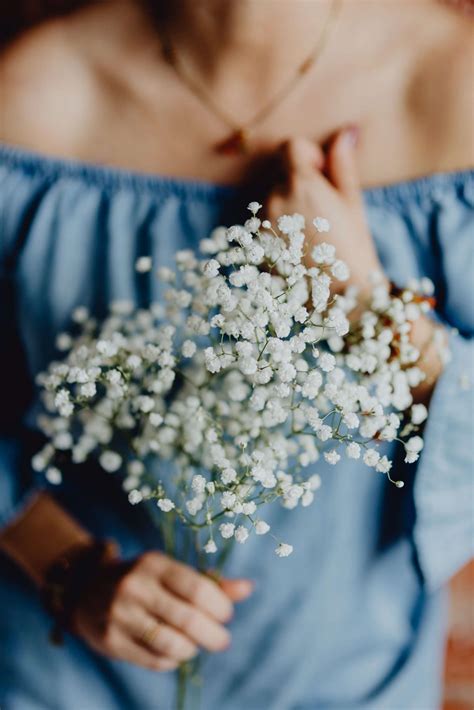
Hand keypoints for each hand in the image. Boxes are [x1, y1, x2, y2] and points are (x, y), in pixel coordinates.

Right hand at [73, 551, 252, 670]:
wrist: (85, 590)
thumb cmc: (144, 581)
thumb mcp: (171, 572)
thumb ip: (209, 582)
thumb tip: (249, 588)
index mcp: (153, 564)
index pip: (196, 587)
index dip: (219, 606)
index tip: (227, 615)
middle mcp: (135, 587)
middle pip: (187, 618)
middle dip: (213, 634)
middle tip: (222, 640)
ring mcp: (120, 615)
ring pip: (171, 643)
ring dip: (193, 649)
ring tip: (196, 645)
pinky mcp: (110, 642)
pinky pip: (153, 660)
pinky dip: (172, 660)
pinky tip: (175, 653)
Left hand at [266, 128, 386, 295]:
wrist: (340, 296)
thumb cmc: (352, 248)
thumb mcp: (352, 203)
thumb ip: (343, 164)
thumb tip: (345, 132)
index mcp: (300, 183)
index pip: (291, 147)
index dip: (308, 157)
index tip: (323, 176)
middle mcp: (274, 199)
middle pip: (282, 176)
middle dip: (300, 185)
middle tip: (323, 214)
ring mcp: (262, 224)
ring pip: (273, 201)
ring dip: (289, 208)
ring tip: (313, 236)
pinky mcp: (256, 246)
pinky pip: (267, 225)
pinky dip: (280, 230)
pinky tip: (300, 250)